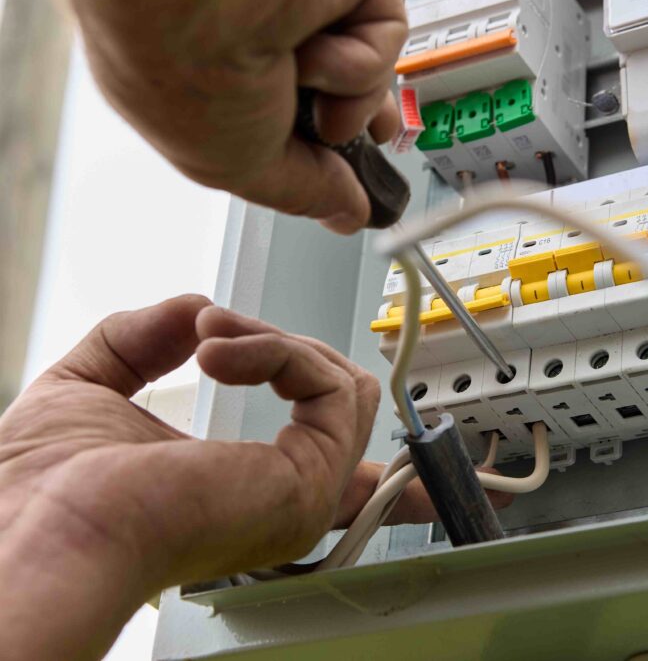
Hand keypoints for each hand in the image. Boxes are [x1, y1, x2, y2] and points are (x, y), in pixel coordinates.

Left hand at [0, 296, 448, 659]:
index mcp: (243, 492)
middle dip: (279, 346)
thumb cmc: (41, 492)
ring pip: (342, 383)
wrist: (39, 529)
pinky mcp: (312, 475)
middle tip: (214, 334)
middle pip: (336, 399)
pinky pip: (333, 384)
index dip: (377, 462)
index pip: (339, 476)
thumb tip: (193, 311)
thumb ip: (143, 340)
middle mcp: (284, 498)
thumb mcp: (91, 387)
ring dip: (275, 340)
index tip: (417, 474)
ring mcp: (303, 491)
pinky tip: (221, 351)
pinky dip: (278, 349)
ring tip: (213, 337)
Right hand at [63, 0, 408, 233]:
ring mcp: (302, 2)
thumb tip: (345, 213)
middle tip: (361, 138)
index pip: (282, 114)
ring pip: (367, 69)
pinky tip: (323, 53)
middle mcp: (258, 32)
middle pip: (339, 87)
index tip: (343, 180)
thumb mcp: (238, 167)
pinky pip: (386, 32)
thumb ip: (301, 192)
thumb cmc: (183, 67)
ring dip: (351, 95)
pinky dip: (364, 58)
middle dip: (358, 122)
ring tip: (313, 87)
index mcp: (213, 72)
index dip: (321, 148)